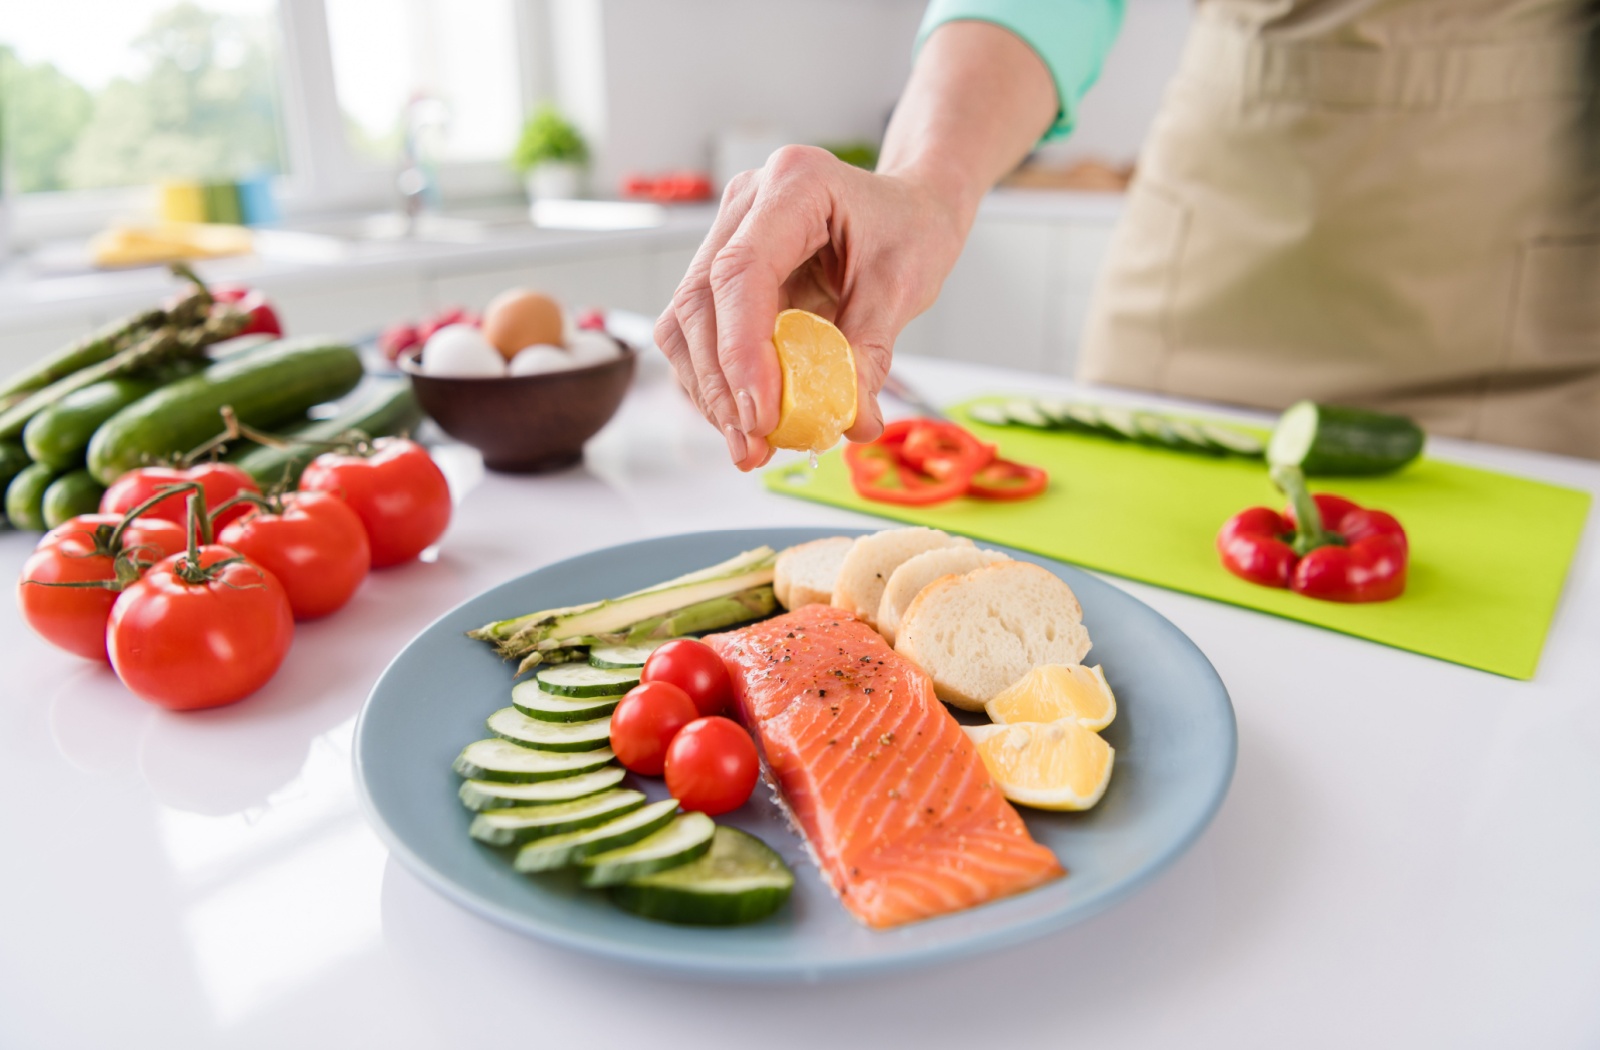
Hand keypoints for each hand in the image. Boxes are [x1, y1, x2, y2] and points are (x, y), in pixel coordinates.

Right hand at [654, 145, 968, 469]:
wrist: (908, 210)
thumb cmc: (909, 230)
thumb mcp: (903, 289)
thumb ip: (870, 354)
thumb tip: (852, 421)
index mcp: (796, 184)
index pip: (742, 271)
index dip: (742, 350)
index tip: (760, 414)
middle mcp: (747, 203)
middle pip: (700, 300)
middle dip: (721, 384)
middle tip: (753, 444)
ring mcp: (726, 235)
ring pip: (685, 322)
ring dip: (711, 391)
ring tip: (751, 444)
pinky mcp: (722, 271)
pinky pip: (699, 334)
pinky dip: (718, 383)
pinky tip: (746, 418)